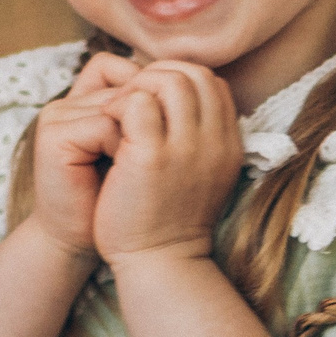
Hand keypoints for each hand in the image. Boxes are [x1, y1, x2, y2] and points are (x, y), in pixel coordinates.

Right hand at [18, 51, 140, 261]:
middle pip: (128, 85)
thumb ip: (155, 113)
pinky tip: (120, 174)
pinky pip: (104, 125)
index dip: (152, 101)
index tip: (158, 143)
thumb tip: (196, 84)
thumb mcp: (143, 148)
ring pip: (121, 104)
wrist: (83, 239)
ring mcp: (58, 115)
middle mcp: (70, 100)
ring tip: (133, 169)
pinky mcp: (53, 136)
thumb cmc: (121, 198)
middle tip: (145, 161)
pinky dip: (121, 149)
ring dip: (140, 137)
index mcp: (88, 97)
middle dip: (151, 122)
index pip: (125, 68)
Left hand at [91, 61, 243, 269]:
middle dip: (157, 74)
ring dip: (137, 86)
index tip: (151, 96)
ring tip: (117, 110)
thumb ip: (198, 139)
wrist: (158, 262)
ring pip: (170, 80)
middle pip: (195, 74)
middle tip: (129, 98)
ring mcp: (187, 148)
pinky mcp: (152, 156)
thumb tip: (180, 104)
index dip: (179, 78)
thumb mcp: (200, 175)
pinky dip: (118, 103)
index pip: (212, 83)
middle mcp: (215, 142)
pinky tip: (105, 122)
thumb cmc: (169, 219)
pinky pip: (138, 102)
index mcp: (229, 144)